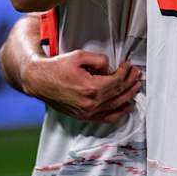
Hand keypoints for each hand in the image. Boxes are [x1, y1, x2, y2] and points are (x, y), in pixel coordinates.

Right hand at [21, 50, 141, 122]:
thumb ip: (100, 60)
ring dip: (129, 96)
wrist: (38, 80)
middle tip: (137, 74)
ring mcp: (87, 112)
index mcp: (91, 88)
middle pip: (119, 93)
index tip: (129, 65)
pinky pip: (106, 118)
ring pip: (116, 106)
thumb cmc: (56, 68)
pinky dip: (119, 113)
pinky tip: (126, 107)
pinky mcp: (83, 117)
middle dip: (131, 82)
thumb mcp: (80, 56)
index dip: (126, 72)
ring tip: (136, 87)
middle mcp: (91, 103)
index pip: (117, 81)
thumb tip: (110, 67)